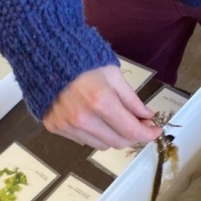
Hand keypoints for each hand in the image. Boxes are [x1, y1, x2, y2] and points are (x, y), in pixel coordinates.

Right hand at [43, 65, 162, 149]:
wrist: (44, 55)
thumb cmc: (84, 61)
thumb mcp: (114, 75)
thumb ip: (133, 100)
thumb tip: (148, 117)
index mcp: (101, 102)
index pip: (132, 131)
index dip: (148, 134)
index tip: (156, 130)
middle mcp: (83, 119)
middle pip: (119, 142)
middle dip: (133, 135)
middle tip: (139, 123)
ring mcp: (67, 125)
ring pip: (102, 145)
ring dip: (114, 136)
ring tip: (115, 119)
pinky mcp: (55, 127)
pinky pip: (84, 140)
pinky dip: (95, 133)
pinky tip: (94, 118)